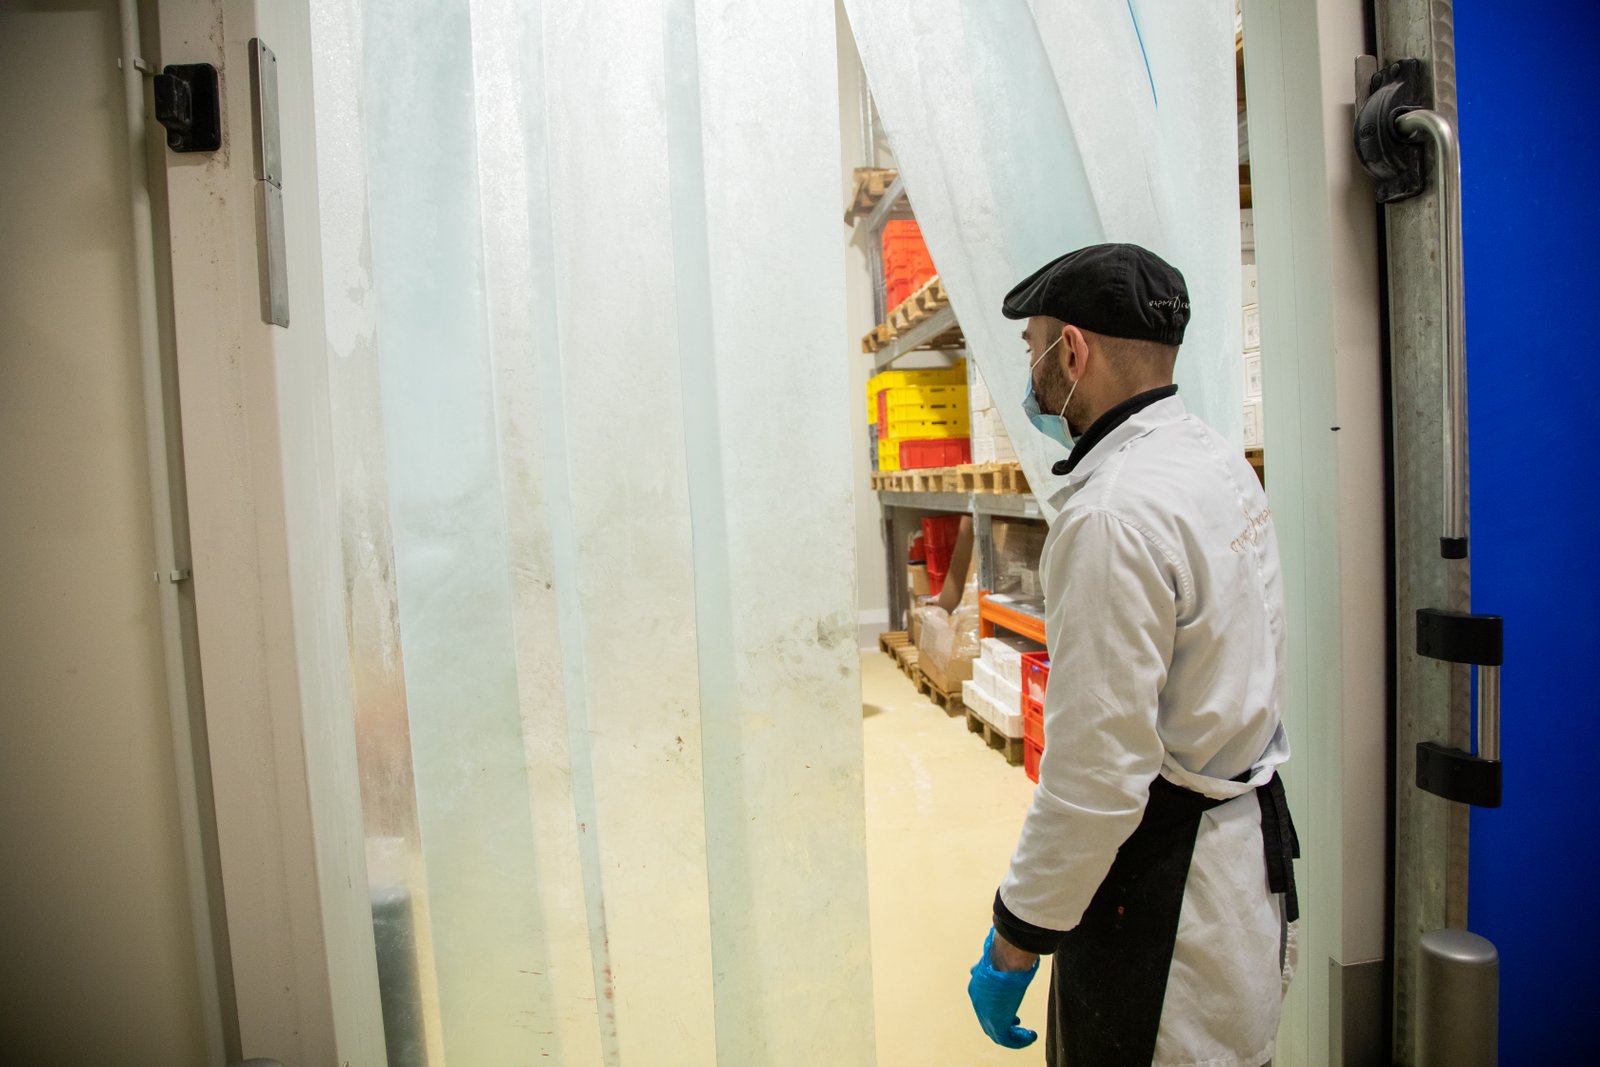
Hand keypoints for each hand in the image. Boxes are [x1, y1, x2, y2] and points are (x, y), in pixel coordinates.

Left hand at [967, 928, 1039, 1048]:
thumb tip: (993, 938)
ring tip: (1027, 1034)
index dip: (995, 1007)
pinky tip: (1031, 1035)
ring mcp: (985, 1012)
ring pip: (997, 1032)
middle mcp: (977, 1000)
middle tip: (1017, 1023)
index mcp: (977, 985)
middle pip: (988, 1019)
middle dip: (1003, 1022)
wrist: (1007, 957)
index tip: (1007, 1007)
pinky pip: (1007, 1039)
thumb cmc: (1006, 951)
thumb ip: (995, 954)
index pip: (983, 1001)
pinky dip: (1019, 1040)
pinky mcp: (996, 1022)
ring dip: (1013, 1035)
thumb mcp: (997, 952)